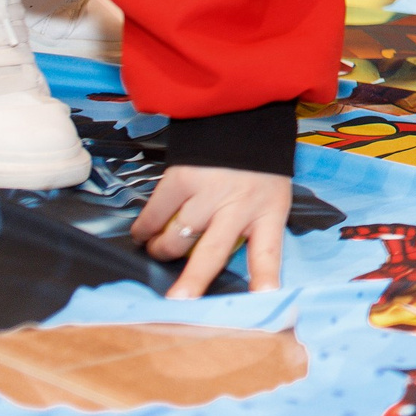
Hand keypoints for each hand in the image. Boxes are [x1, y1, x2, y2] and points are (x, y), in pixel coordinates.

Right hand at [132, 164, 292, 299]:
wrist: (241, 114)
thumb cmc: (257, 166)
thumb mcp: (271, 194)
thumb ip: (252, 227)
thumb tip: (223, 269)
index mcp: (268, 210)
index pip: (268, 251)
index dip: (264, 278)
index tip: (263, 299)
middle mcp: (239, 204)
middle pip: (213, 251)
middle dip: (194, 280)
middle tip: (177, 301)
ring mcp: (208, 192)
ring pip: (175, 238)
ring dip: (162, 250)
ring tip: (159, 250)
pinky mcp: (180, 179)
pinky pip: (153, 216)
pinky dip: (144, 230)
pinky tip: (144, 234)